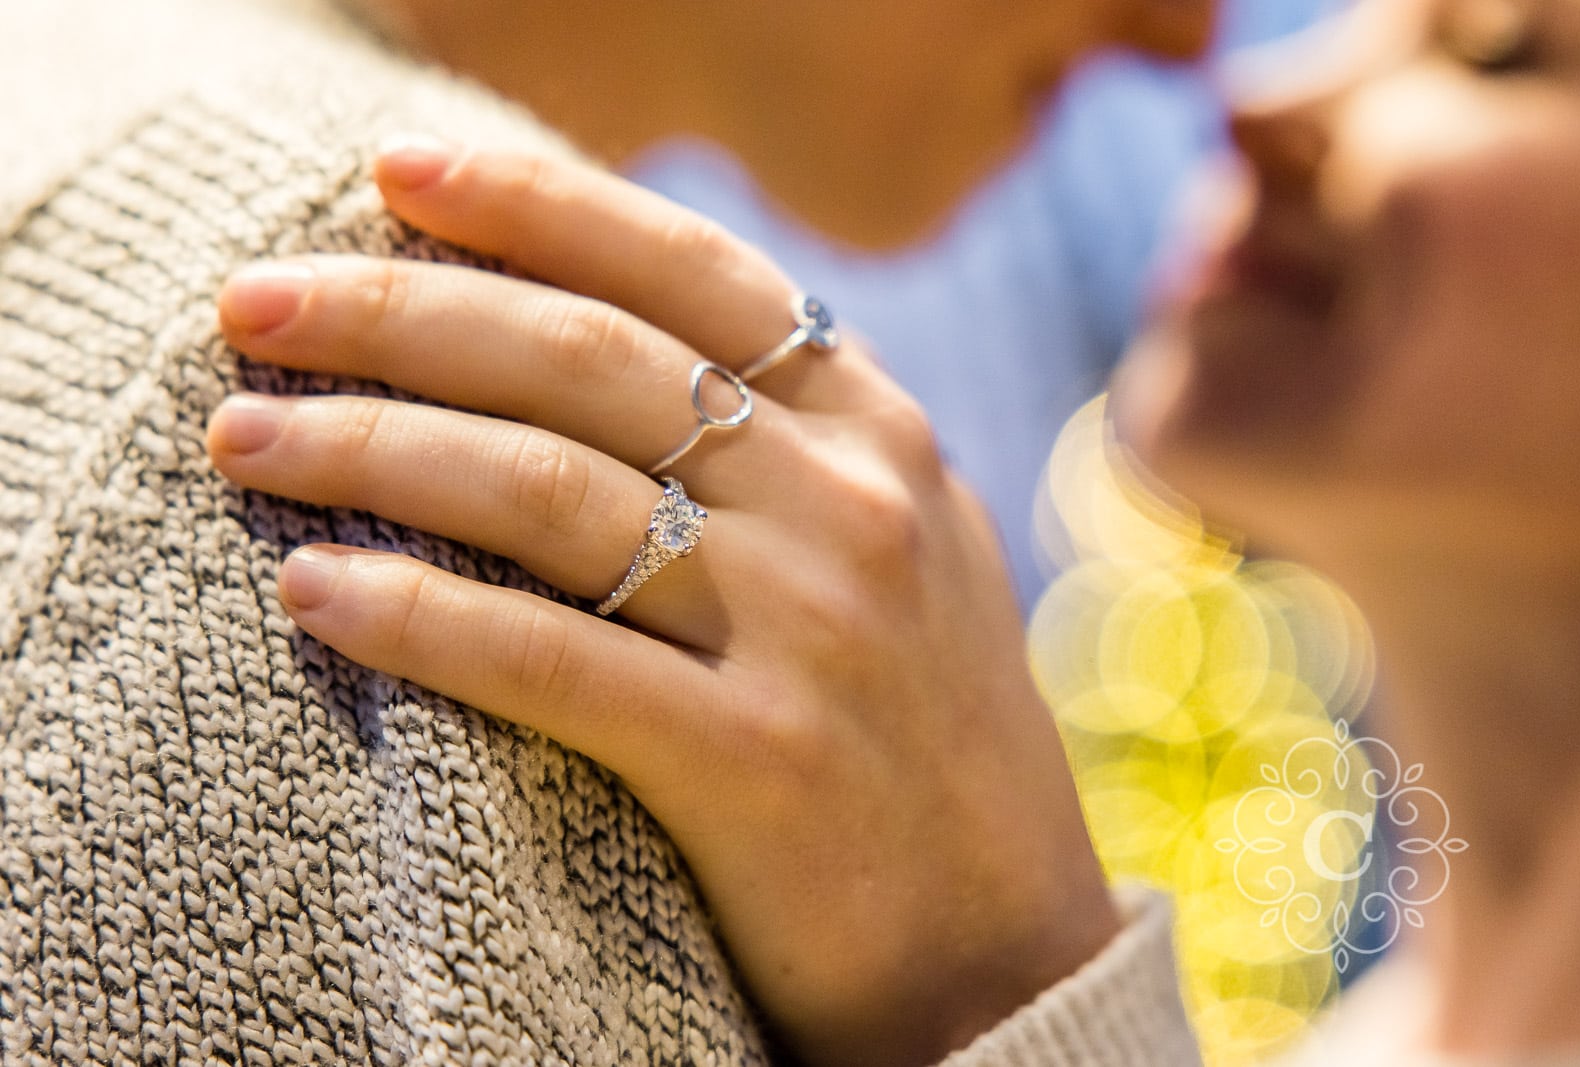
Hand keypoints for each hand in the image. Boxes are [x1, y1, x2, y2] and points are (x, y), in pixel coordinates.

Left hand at [207, 139, 1116, 1065]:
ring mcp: (814, 627)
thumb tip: (632, 339)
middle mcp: (850, 503)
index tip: (395, 176)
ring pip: (546, 490)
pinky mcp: (759, 762)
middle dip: (400, 312)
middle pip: (586, 358)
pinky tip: (313, 592)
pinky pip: (550, 661)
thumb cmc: (924, 739)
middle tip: (252, 304)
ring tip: (245, 440)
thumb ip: (803, 443)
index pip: (687, 269)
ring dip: (371, 450)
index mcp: (877, 433)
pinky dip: (417, 618)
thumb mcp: (908, 547)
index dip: (535, 205)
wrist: (1011, 947)